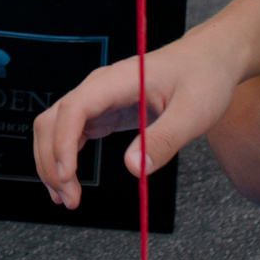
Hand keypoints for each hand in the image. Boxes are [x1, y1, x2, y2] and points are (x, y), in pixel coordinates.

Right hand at [32, 40, 237, 208]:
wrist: (208, 60)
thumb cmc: (202, 78)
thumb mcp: (192, 113)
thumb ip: (163, 140)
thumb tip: (134, 168)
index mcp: (117, 81)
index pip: (74, 108)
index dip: (62, 142)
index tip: (67, 175)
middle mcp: (99, 88)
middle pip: (54, 120)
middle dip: (51, 160)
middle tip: (68, 199)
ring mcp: (98, 100)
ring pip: (56, 128)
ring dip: (52, 162)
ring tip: (65, 197)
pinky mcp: (104, 111)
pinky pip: (71, 133)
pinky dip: (64, 157)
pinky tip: (69, 179)